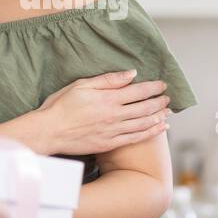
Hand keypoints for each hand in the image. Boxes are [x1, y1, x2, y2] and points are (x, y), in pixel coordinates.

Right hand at [32, 70, 170, 155]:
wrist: (49, 132)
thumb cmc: (61, 106)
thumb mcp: (81, 85)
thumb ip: (108, 80)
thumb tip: (130, 74)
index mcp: (108, 99)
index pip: (138, 91)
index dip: (153, 87)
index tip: (162, 84)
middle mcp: (114, 115)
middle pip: (144, 108)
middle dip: (159, 102)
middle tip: (168, 98)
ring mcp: (113, 131)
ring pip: (143, 123)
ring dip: (158, 116)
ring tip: (168, 111)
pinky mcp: (109, 144)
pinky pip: (135, 138)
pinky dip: (150, 132)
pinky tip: (160, 128)